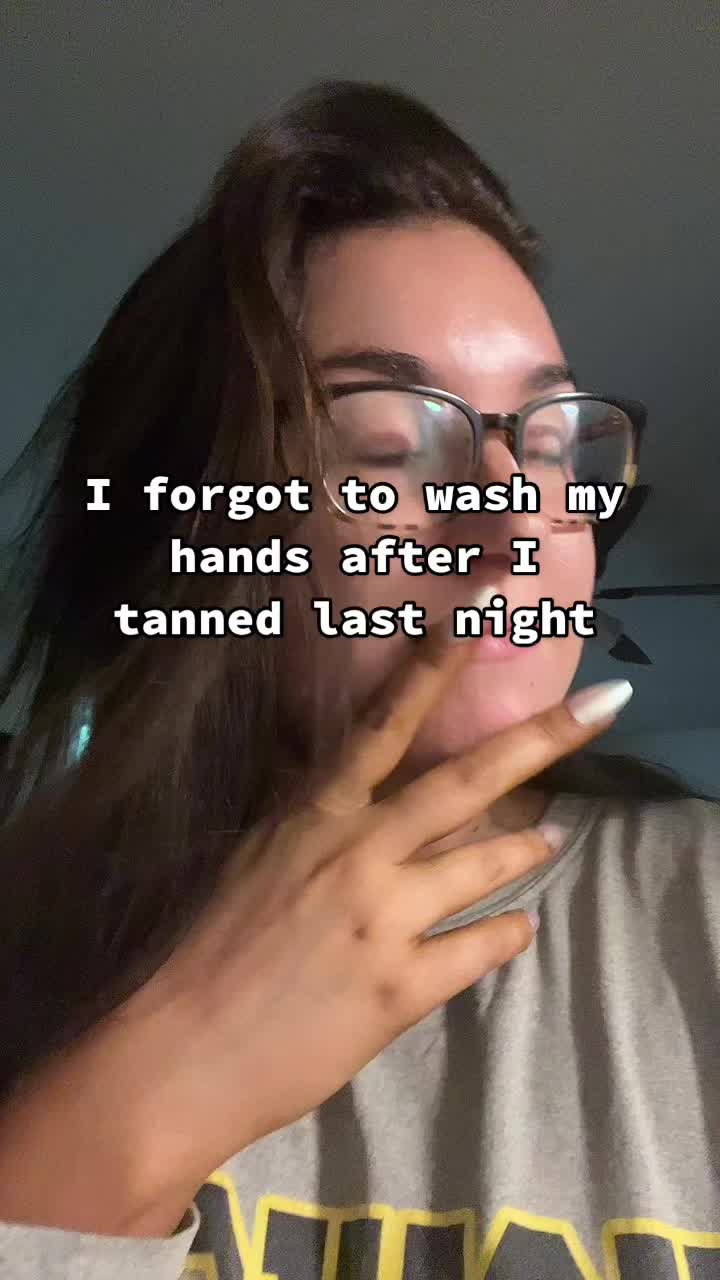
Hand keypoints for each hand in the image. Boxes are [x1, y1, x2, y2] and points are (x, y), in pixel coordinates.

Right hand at [0, 628, 626, 1236]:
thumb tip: (342, 775)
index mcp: (315, 815)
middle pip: (466, 783)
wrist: (180, 1051)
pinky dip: (506, 936)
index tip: (483, 609)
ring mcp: (385, 920)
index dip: (436, 662)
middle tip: (604, 706)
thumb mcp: (253, 857)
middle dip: (540, 741)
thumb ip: (306, 813)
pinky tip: (517, 930)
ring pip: (486, 865)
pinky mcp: (401, 989)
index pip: (385, 722)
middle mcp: (359, 853)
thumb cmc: (207, 948)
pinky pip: (480, 949)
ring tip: (550, 843)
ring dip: (527, 849)